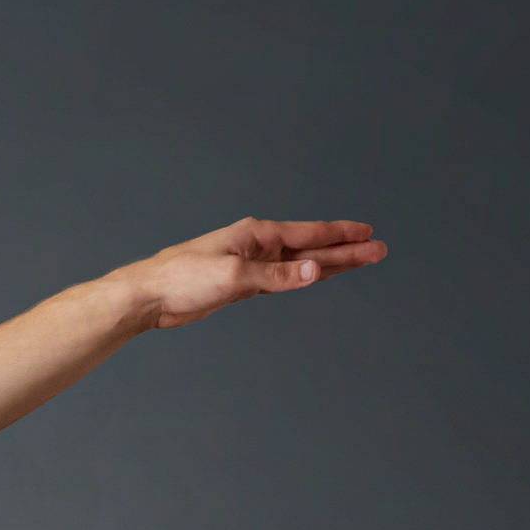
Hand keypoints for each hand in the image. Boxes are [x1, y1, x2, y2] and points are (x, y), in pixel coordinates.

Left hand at [120, 215, 383, 327]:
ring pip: (301, 262)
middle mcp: (258, 245)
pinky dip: (304, 276)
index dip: (342, 236)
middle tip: (380, 250)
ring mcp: (251, 263)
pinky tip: (317, 275)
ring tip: (360, 260)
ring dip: (330, 262)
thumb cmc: (183, 279)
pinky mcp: (242, 282)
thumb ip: (277, 276)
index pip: (310, 234)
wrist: (149, 296)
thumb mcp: (235, 277)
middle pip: (313, 246)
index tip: (370, 234)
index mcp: (258, 236)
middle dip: (347, 249)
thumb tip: (316, 270)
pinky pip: (284, 277)